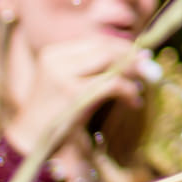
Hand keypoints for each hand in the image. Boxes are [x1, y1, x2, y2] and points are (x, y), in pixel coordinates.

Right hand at [9, 33, 149, 151]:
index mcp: (53, 53)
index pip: (95, 41)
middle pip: (104, 48)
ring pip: (110, 62)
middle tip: (151, 68)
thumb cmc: (55, 114)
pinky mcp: (72, 94)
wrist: (30, 140)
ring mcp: (63, 76)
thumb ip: (93, 68)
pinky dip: (129, 91)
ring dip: (133, 72)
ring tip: (143, 85)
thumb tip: (135, 56)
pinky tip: (134, 102)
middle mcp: (56, 60)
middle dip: (131, 57)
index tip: (141, 55)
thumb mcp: (69, 83)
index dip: (122, 46)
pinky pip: (112, 84)